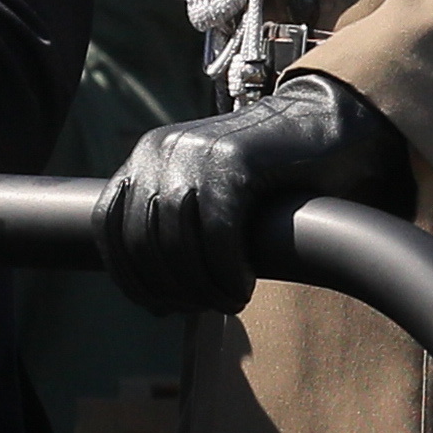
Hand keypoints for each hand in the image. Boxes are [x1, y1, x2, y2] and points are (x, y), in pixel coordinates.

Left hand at [93, 73, 411, 313]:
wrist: (323, 125)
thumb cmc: (266, 174)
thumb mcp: (203, 189)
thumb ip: (172, 223)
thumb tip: (151, 294)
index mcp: (146, 156)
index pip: (109, 224)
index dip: (128, 275)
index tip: (157, 307)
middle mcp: (161, 149)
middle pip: (142, 242)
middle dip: (172, 289)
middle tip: (205, 307)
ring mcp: (196, 152)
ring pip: (177, 244)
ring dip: (203, 288)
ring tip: (229, 300)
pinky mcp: (235, 162)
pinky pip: (218, 237)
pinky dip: (227, 273)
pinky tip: (242, 287)